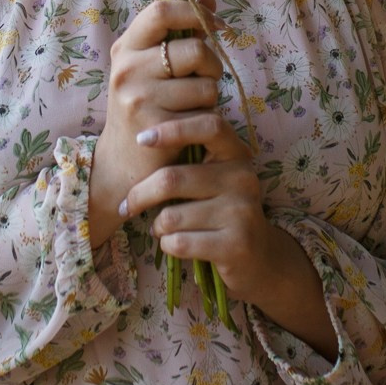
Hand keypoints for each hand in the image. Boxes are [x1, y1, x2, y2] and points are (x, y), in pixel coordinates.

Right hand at [86, 0, 223, 248]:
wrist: (122, 163)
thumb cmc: (144, 108)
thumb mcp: (152, 66)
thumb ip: (180, 30)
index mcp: (126, 47)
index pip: (162, 10)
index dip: (196, 13)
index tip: (217, 26)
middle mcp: (127, 68)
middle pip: (195, 49)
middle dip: (212, 65)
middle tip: (204, 80)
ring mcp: (138, 97)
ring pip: (206, 83)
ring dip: (210, 97)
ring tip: (191, 107)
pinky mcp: (155, 125)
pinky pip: (204, 111)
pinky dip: (205, 117)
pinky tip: (189, 125)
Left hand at [118, 113, 336, 358]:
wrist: (258, 258)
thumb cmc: (221, 211)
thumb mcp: (214, 178)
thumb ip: (190, 157)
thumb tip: (139, 137)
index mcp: (236, 155)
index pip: (209, 126)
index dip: (172, 129)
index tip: (141, 139)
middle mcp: (243, 179)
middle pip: (172, 178)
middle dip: (140, 194)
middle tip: (127, 205)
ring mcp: (241, 212)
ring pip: (171, 216)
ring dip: (158, 226)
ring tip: (164, 229)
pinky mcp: (235, 245)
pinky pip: (179, 242)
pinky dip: (167, 245)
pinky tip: (176, 244)